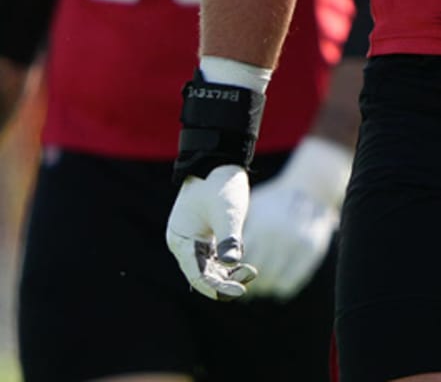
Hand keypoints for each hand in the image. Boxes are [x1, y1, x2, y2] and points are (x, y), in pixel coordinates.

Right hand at [165, 164, 256, 299]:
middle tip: (247, 283)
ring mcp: (194, 238)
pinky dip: (227, 262)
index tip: (239, 291)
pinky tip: (244, 265)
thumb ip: (229, 237)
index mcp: (181, 239)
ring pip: (208, 267)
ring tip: (249, 273)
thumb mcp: (228, 211)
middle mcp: (184, 242)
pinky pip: (214, 256)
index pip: (197, 275)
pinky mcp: (206, 233)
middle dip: (224, 281)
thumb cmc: (222, 183)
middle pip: (201, 274)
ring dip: (227, 273)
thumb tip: (231, 262)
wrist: (221, 158)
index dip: (217, 287)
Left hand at [241, 137, 352, 299]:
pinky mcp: (312, 249)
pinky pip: (289, 282)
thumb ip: (235, 234)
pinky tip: (274, 282)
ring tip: (256, 285)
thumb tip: (218, 262)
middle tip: (239, 285)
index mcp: (261, 225)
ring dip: (262, 288)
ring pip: (271, 283)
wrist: (309, 187)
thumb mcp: (252, 209)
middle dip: (245, 283)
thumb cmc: (272, 200)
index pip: (239, 261)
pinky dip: (279, 287)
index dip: (230, 272)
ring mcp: (298, 243)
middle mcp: (279, 235)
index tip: (226, 276)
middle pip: (255, 275)